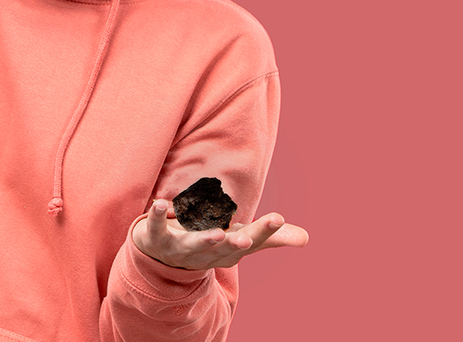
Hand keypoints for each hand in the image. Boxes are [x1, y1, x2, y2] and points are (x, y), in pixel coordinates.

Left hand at [132, 199, 308, 270]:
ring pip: (193, 245)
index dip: (263, 231)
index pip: (250, 242)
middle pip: (224, 248)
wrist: (162, 259)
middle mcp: (207, 253)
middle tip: (248, 238)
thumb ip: (270, 237)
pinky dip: (157, 217)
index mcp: (229, 252)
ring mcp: (181, 248)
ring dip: (204, 240)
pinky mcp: (157, 238)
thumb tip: (306, 239)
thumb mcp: (240, 241)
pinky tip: (161, 203)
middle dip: (236, 244)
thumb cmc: (210, 245)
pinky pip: (156, 228)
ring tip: (216, 233)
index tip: (277, 218)